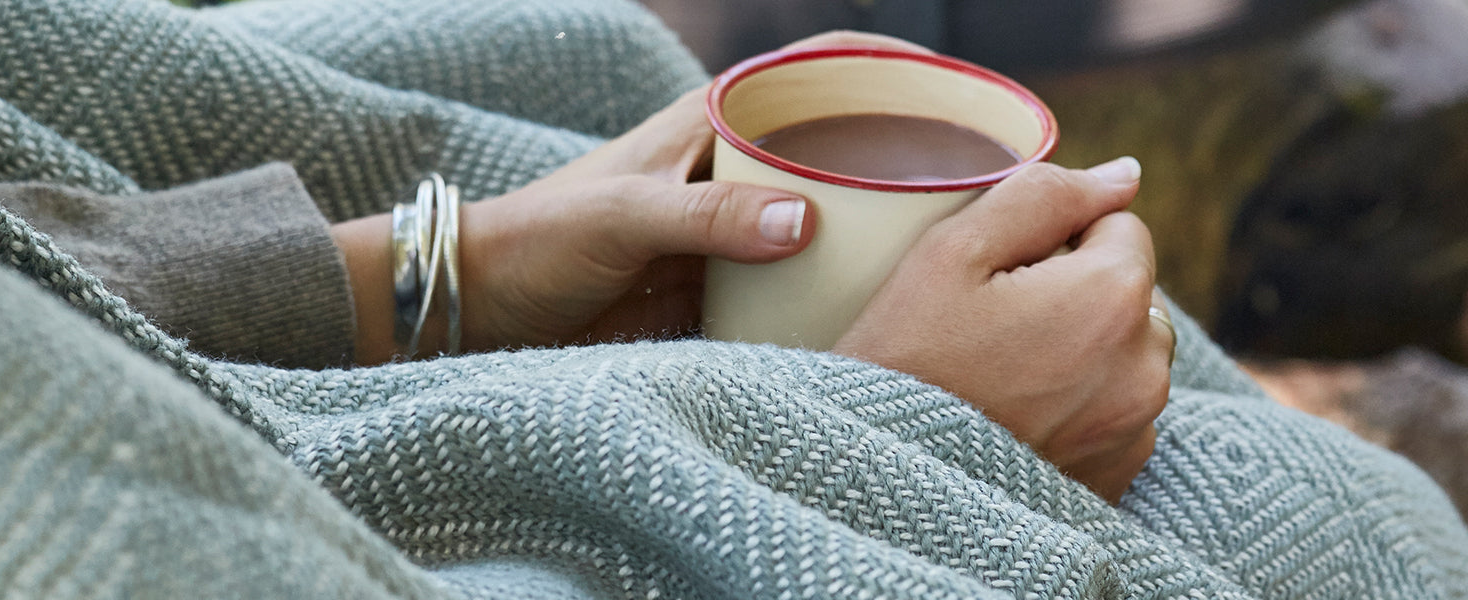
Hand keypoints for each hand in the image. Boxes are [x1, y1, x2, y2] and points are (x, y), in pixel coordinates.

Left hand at [335, 31, 933, 360]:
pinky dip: (844, 286)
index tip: (959, 89)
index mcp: (716, 120)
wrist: (486, 307)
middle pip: (846, 139)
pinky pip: (804, 278)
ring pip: (835, 210)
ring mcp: (739, 226)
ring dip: (885, 226)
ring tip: (955, 250)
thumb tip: (806, 223)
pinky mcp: (730, 285)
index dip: (890, 66)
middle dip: (911, 151)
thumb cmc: (542, 239)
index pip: (819, 63)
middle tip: (981, 184)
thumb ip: (709, 218)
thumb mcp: (624, 218)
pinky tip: (888, 309)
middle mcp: (739, 166)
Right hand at [832, 158, 1175, 502]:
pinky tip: (1016, 415)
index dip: (1055, 240)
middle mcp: (1146, 368)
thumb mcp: (952, 251)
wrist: (875, 480)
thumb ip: (1046, 193)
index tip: (998, 278)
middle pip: (1128, 291)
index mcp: (1114, 298)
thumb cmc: (905, 357)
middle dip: (1078, 293)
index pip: (1118, 225)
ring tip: (1001, 374)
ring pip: (1125, 352)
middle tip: (993, 326)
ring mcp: (1135, 430)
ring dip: (1083, 349)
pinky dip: (1079, 405)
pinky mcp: (1118, 475)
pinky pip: (1116, 411)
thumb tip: (1127, 174)